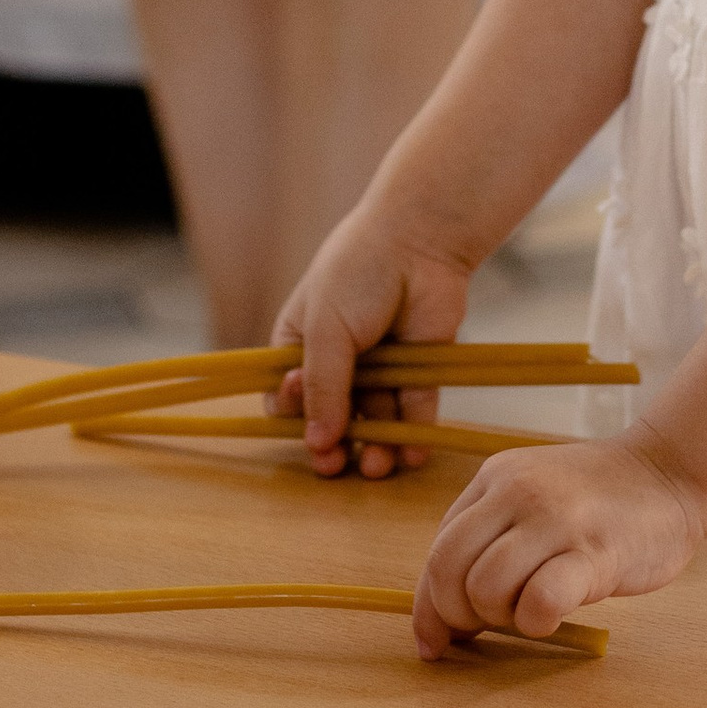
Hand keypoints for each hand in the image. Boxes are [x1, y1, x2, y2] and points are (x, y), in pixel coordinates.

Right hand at [272, 208, 471, 482]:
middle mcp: (340, 362)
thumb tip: (317, 443)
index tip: (299, 418)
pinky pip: (413, 414)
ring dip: (373, 448)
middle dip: (332, 446)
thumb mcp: (325, 329)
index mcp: (301, 345)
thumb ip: (322, 387)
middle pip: (330, 419)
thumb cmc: (357, 274)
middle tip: (336, 465)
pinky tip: (408, 456)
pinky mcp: (419, 371)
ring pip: (373, 422)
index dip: (291, 416)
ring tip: (377, 466)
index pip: (286, 398)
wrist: (420, 241)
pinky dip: (412, 437)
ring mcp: (381, 369)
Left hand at [412, 428, 705, 656]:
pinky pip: (538, 602)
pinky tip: (555, 612)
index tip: (436, 643)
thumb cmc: (596, 503)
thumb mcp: (529, 503)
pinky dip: (535, 622)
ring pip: (485, 588)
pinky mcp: (593, 552)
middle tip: (494, 622)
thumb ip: (485, 547)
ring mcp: (556, 519)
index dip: (431, 607)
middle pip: (449, 571)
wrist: (670, 473)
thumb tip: (437, 628)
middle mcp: (518, 491)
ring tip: (531, 609)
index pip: (437, 552)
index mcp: (495, 478)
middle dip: (460, 615)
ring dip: (501, 618)